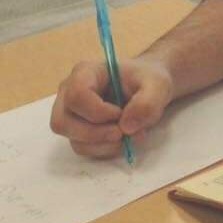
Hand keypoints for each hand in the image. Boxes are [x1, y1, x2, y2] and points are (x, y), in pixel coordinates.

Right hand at [50, 56, 174, 157]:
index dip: (98, 111)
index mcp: (85, 73)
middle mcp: (70, 93)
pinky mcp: (78, 131)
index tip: (121, 113)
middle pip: (64, 122)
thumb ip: (147, 102)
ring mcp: (71, 113)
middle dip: (97, 133)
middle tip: (124, 133)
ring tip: (132, 134)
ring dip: (105, 144)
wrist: (149, 87)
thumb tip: (126, 127)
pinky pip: (84, 148)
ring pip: (74, 139)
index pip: (76, 95)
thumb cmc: (148, 80)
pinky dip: (106, 149)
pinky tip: (124, 139)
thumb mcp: (158, 85)